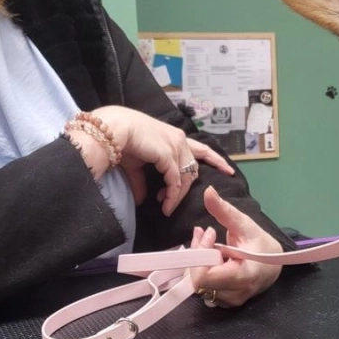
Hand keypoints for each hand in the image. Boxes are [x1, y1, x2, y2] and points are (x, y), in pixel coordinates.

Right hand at [93, 107, 232, 215]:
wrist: (111, 131)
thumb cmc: (122, 141)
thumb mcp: (137, 163)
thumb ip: (143, 181)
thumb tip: (143, 199)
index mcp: (175, 138)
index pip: (201, 149)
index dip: (215, 159)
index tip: (227, 170)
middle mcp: (179, 140)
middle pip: (194, 168)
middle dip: (189, 188)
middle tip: (173, 204)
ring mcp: (176, 146)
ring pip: (186, 177)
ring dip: (177, 196)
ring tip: (166, 207)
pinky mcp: (169, 155)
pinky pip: (176, 181)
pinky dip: (172, 195)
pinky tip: (165, 204)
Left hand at [190, 186, 281, 306]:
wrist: (274, 266)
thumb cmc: (261, 244)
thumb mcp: (245, 224)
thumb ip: (224, 211)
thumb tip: (208, 191)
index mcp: (244, 276)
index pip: (205, 277)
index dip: (201, 255)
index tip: (210, 235)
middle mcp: (235, 293)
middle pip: (199, 279)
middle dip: (198, 255)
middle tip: (206, 234)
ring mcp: (229, 301)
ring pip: (198, 284)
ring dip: (198, 261)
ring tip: (209, 243)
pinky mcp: (223, 302)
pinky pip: (203, 288)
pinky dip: (201, 270)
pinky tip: (210, 256)